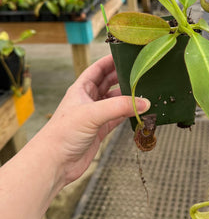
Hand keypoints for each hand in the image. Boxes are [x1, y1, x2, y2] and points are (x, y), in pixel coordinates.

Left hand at [35, 54, 149, 186]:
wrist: (54, 163)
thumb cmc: (62, 133)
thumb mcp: (92, 114)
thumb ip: (119, 106)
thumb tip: (144, 102)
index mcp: (81, 88)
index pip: (98, 69)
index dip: (111, 60)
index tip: (127, 55)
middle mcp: (88, 100)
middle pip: (109, 83)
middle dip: (123, 77)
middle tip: (140, 73)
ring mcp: (95, 115)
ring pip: (115, 101)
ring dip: (128, 98)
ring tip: (144, 93)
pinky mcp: (100, 130)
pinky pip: (118, 118)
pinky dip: (128, 115)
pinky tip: (139, 112)